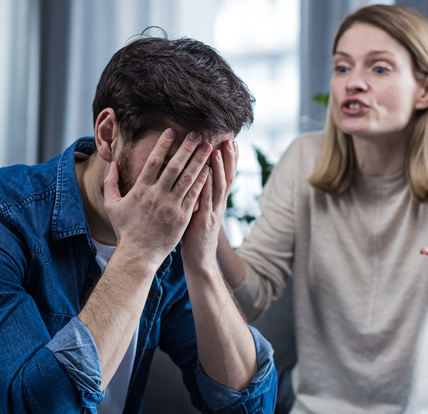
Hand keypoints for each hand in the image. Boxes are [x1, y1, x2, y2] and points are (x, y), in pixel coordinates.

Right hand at [103, 129, 212, 268]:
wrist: (138, 255)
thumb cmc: (125, 231)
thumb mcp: (111, 206)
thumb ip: (109, 183)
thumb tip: (111, 164)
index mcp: (141, 190)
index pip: (153, 162)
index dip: (163, 145)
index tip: (171, 132)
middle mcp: (157, 195)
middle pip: (174, 166)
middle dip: (186, 148)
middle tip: (196, 133)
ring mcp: (171, 206)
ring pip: (188, 178)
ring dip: (198, 160)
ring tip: (207, 147)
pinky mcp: (182, 217)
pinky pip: (194, 195)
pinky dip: (202, 181)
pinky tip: (209, 169)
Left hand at [181, 140, 237, 269]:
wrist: (200, 260)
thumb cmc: (195, 236)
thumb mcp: (200, 212)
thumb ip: (200, 196)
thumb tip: (195, 179)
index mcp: (217, 202)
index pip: (226, 176)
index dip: (230, 159)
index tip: (232, 141)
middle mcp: (218, 204)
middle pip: (227, 177)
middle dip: (229, 158)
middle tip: (231, 139)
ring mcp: (213, 212)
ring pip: (218, 186)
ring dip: (218, 168)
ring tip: (217, 150)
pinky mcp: (204, 220)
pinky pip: (206, 199)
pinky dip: (206, 185)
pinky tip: (204, 172)